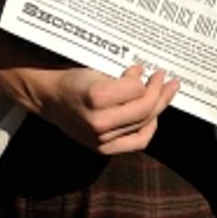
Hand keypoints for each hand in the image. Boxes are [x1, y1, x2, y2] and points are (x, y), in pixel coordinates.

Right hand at [36, 64, 176, 154]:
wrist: (50, 99)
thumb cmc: (73, 80)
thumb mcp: (96, 70)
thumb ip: (122, 76)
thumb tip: (144, 76)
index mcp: (96, 97)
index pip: (136, 89)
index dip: (141, 77)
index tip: (141, 68)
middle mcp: (99, 122)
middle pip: (143, 108)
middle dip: (158, 91)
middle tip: (164, 78)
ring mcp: (102, 139)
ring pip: (144, 124)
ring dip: (158, 107)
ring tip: (165, 93)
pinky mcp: (104, 149)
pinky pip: (138, 141)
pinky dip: (149, 128)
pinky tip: (154, 115)